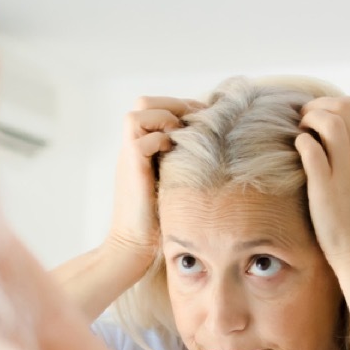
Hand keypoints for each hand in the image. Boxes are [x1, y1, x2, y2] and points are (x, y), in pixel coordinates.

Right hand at [108, 96, 203, 261]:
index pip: (157, 108)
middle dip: (175, 105)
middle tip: (202, 119)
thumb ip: (185, 162)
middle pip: (144, 102)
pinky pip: (143, 138)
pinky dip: (163, 140)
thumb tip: (221, 147)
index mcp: (143, 148)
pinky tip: (179, 157)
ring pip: (139, 111)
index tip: (210, 116)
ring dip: (166, 118)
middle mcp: (133, 147)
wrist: (134, 247)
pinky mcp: (130, 167)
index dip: (182, 106)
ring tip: (186, 138)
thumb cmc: (160, 222)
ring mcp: (129, 156)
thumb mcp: (176, 183)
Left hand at [296, 97, 349, 269]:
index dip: (342, 103)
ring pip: (331, 122)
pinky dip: (302, 142)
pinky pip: (312, 149)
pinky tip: (299, 149)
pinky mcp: (327, 188)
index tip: (327, 115)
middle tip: (306, 119)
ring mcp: (349, 172)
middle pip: (346, 108)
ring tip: (302, 131)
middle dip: (321, 106)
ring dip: (311, 119)